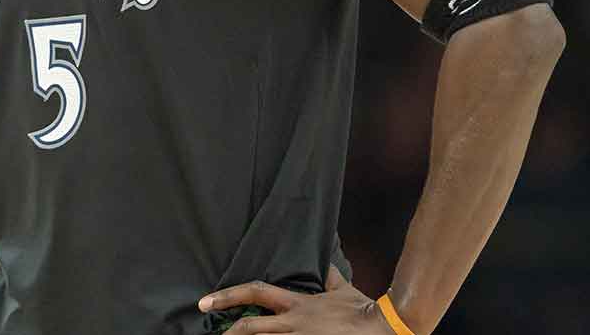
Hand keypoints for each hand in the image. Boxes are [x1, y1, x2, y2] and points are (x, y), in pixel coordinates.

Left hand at [199, 266, 393, 333]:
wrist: (384, 327)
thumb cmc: (363, 310)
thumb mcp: (343, 289)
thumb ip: (330, 276)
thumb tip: (326, 261)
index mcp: (298, 304)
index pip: (256, 293)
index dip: (228, 296)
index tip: (205, 302)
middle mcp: (294, 324)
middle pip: (251, 328)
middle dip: (229, 333)